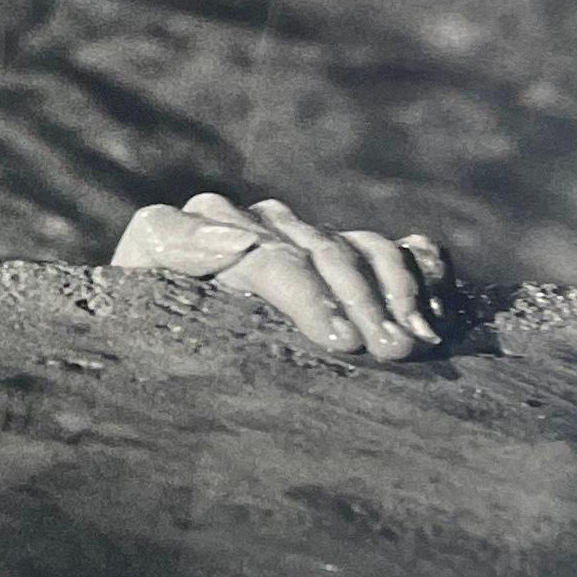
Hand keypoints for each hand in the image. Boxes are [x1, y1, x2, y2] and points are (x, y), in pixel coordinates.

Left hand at [110, 191, 447, 360]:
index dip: (308, 295)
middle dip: (362, 304)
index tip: (342, 341)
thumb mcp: (137, 289)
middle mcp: (253, 223)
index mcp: (197, 228)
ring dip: (398, 295)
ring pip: (363, 249)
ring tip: (417, 344)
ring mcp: (300, 233)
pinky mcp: (338, 250)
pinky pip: (396, 248)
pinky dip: (424, 275)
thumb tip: (239, 238)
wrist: (147, 345)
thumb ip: (172, 247)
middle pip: (322, 254)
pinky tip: (438, 315)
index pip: (266, 255)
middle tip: (392, 354)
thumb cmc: (138, 329)